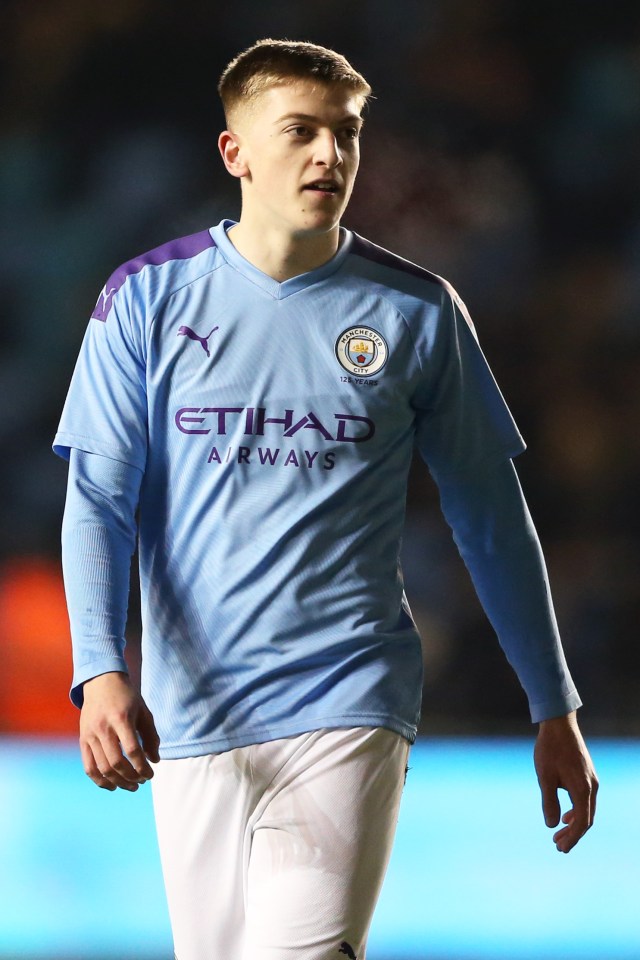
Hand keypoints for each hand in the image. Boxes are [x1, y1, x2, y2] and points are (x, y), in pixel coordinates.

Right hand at [79, 671, 159, 791]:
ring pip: (102, 768)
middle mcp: (103, 728)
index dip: (143, 766)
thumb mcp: (144, 711)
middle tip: (142, 781)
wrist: (101, 681)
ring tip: (131, 786)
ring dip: (118, 782)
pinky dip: (99, 780)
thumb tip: (154, 761)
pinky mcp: (82, 740)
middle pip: (116, 762)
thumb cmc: (127, 696)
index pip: (132, 750)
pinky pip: (88, 767)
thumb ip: (151, 736)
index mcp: (121, 718)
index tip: (151, 774)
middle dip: (132, 777)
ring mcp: (90, 735)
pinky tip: (112, 786)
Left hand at [534, 711, 597, 852]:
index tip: (560, 848)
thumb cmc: (550, 749)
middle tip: (557, 846)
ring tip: (559, 833)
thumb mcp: (545, 776)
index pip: (582, 823)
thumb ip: (549, 801)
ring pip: (586, 810)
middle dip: (573, 834)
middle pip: (586, 819)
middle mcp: (592, 787)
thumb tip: (551, 825)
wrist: (559, 724)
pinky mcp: (587, 775)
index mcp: (583, 789)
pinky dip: (576, 811)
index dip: (572, 838)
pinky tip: (565, 815)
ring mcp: (591, 780)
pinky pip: (585, 800)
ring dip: (574, 823)